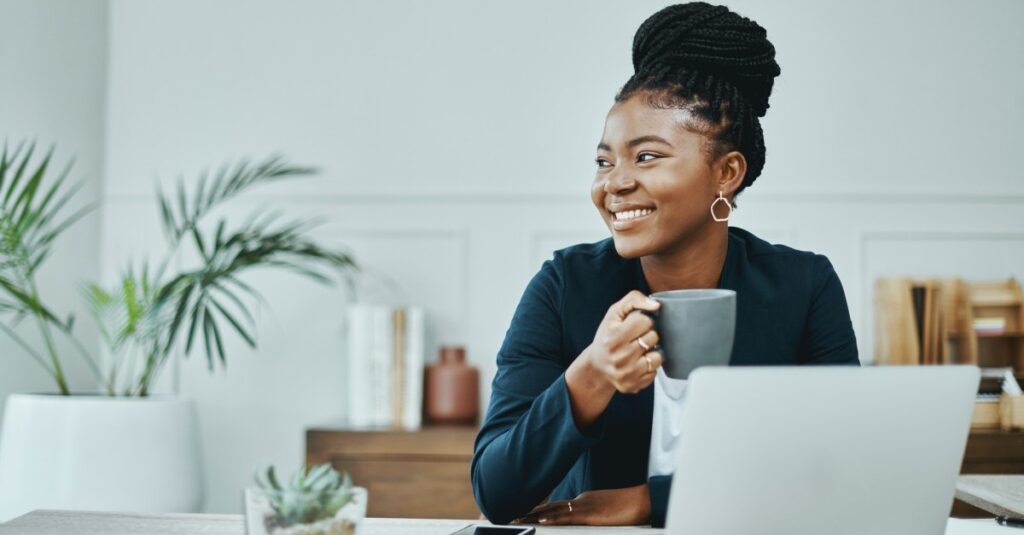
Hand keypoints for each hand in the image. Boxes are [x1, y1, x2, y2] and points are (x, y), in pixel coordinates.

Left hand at [514, 484, 650, 525]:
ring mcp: (584, 507)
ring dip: (535, 516)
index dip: (538, 508)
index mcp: (583, 501)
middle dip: (530, 512)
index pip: (556, 505)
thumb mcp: (605, 510)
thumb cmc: (628, 507)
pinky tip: (542, 520)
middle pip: (550, 506)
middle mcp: (580, 502)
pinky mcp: (591, 515)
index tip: (523, 512)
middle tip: (511, 516)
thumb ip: (591, 514)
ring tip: (517, 519)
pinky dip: (554, 518)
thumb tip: (583, 518)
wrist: (643, 500)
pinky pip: (569, 517)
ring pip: (555, 511)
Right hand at [585, 290, 662, 393]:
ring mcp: (627, 373)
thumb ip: (633, 300)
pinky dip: (649, 366)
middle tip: (636, 338)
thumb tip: (656, 305)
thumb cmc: (607, 336)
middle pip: (653, 337)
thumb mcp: (614, 313)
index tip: (634, 325)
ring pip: (657, 356)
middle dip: (647, 335)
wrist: (597, 366)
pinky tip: (638, 363)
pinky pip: (655, 372)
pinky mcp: (633, 385)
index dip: (642, 320)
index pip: (645, 321)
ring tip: (639, 351)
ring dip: (651, 352)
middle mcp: (620, 357)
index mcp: (614, 337)